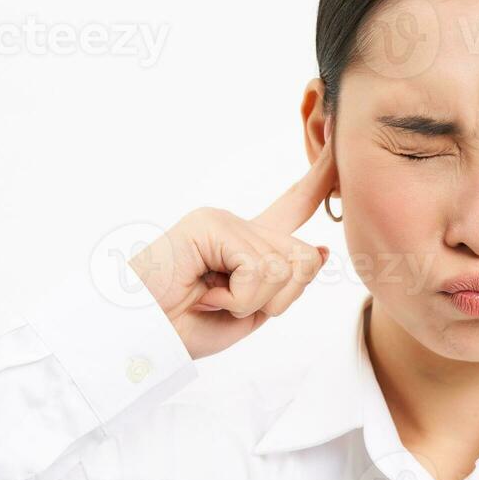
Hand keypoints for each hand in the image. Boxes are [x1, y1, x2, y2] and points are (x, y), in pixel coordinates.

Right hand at [129, 122, 337, 359]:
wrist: (143, 338)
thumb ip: (286, 284)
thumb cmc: (186, 327)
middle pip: (307, 257)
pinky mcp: (211, 225)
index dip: (318, 179)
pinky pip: (260, 270)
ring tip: (214, 299)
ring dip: (254, 302)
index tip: (335, 140)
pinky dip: (239, 298)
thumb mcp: (252, 311)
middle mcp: (238, 225)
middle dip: (280, 299)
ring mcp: (223, 221)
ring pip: (286, 268)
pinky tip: (205, 294)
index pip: (293, 206)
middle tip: (229, 304)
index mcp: (248, 244)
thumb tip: (320, 249)